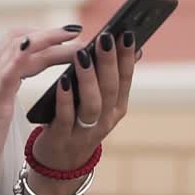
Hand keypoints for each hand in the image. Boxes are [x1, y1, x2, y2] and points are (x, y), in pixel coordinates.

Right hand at [0, 26, 82, 193]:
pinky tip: (33, 45)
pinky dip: (21, 56)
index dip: (42, 36)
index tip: (68, 35)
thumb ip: (4, 93)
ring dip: (49, 41)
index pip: (18, 44)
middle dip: (52, 34)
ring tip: (75, 38)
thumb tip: (19, 85)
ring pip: (20, 50)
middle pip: (23, 41)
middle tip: (80, 32)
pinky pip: (7, 73)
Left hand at [30, 30, 137, 174]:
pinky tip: (62, 81)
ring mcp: (85, 131)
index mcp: (116, 108)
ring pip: (92, 104)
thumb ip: (113, 77)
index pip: (125, 79)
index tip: (125, 32)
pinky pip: (66, 118)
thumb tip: (134, 47)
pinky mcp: (62, 138)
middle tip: (104, 36)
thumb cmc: (79, 121)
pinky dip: (65, 99)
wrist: (60, 162)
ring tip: (82, 54)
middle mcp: (105, 120)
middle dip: (109, 61)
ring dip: (88, 78)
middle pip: (110, 89)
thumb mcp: (101, 102)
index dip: (126, 57)